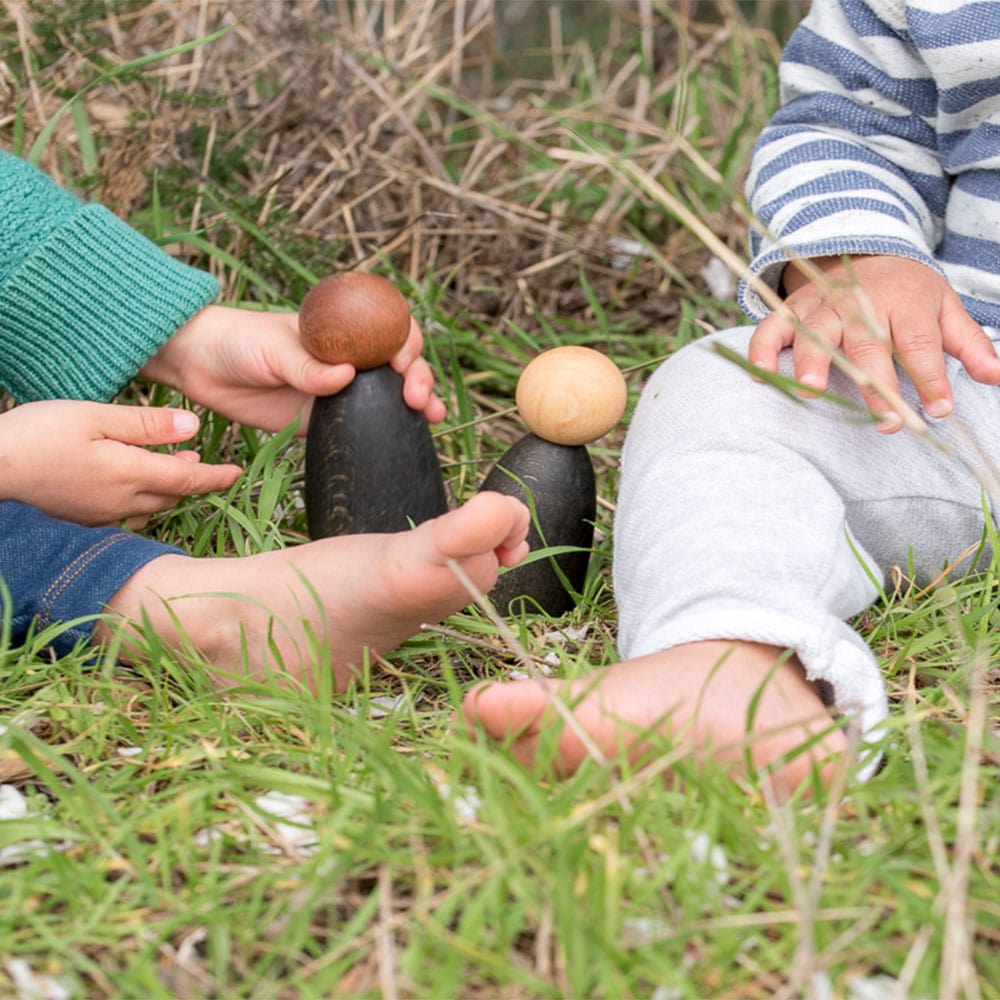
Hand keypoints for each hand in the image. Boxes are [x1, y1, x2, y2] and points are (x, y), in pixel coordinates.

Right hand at [0, 401, 241, 527]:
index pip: (188, 480)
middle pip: (172, 495)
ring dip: (166, 489)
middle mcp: (120, 502)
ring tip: (168, 466)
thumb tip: (194, 428)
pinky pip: (124, 513)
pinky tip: (129, 484)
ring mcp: (99, 514)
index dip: (217, 477)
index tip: (237, 473)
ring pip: (149, 507)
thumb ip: (146, 425)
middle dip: (191, 480)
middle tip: (201, 462)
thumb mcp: (94, 417)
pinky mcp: (80, 518)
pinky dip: (140, 499)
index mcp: (130, 475)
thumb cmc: (36, 436)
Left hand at [141, 304, 446, 432]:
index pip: (390, 330)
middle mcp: (350, 358)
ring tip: (432, 417)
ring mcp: (342, 391)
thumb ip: (306, 366)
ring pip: (391, 397)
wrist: (200, 366)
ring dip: (418, 404)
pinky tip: (408, 439)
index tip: (401, 363)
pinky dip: (390, 432)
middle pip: (400, 365)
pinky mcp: (326, 421)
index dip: (406, 344)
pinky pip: (365, 427)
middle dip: (420, 377)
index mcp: (342, 329)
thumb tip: (346, 378)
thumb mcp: (272, 347)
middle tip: (417, 398)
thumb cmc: (238, 341)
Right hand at [747, 255, 999, 431]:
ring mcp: (821, 307)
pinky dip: (760, 349)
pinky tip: (758, 374)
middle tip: (885, 421)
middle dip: (875, 385)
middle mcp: (859, 303)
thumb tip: (996, 376)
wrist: (865, 250)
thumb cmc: (907, 292)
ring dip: (811, 363)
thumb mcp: (945, 307)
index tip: (938, 409)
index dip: (929, 377)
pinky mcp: (791, 311)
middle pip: (867, 345)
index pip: (918, 341)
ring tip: (813, 392)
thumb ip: (969, 343)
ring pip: (815, 336)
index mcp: (904, 301)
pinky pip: (769, 328)